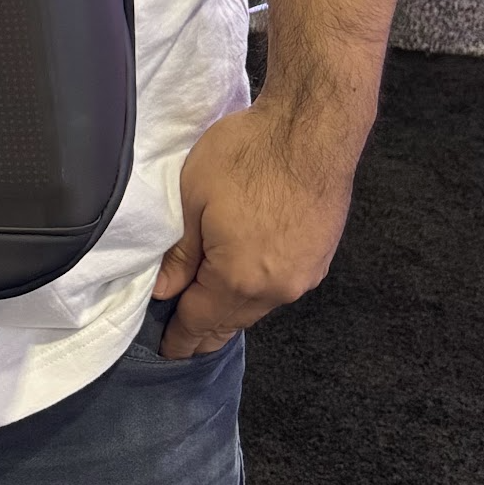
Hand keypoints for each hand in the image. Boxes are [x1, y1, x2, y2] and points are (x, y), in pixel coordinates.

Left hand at [152, 100, 357, 358]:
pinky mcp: (319, 257)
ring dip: (232, 313)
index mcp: (238, 278)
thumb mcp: (194, 198)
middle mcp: (276, 289)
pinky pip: (279, 289)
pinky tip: (244, 289)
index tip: (168, 353)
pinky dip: (255, 294)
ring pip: (257, 307)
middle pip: (232, 321)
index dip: (182, 338)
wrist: (311, 132)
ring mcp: (303, 276)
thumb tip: (164, 289)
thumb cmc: (247, 155)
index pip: (201, 321)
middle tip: (184, 346)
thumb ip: (181, 253)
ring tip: (209, 318)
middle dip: (205, 334)